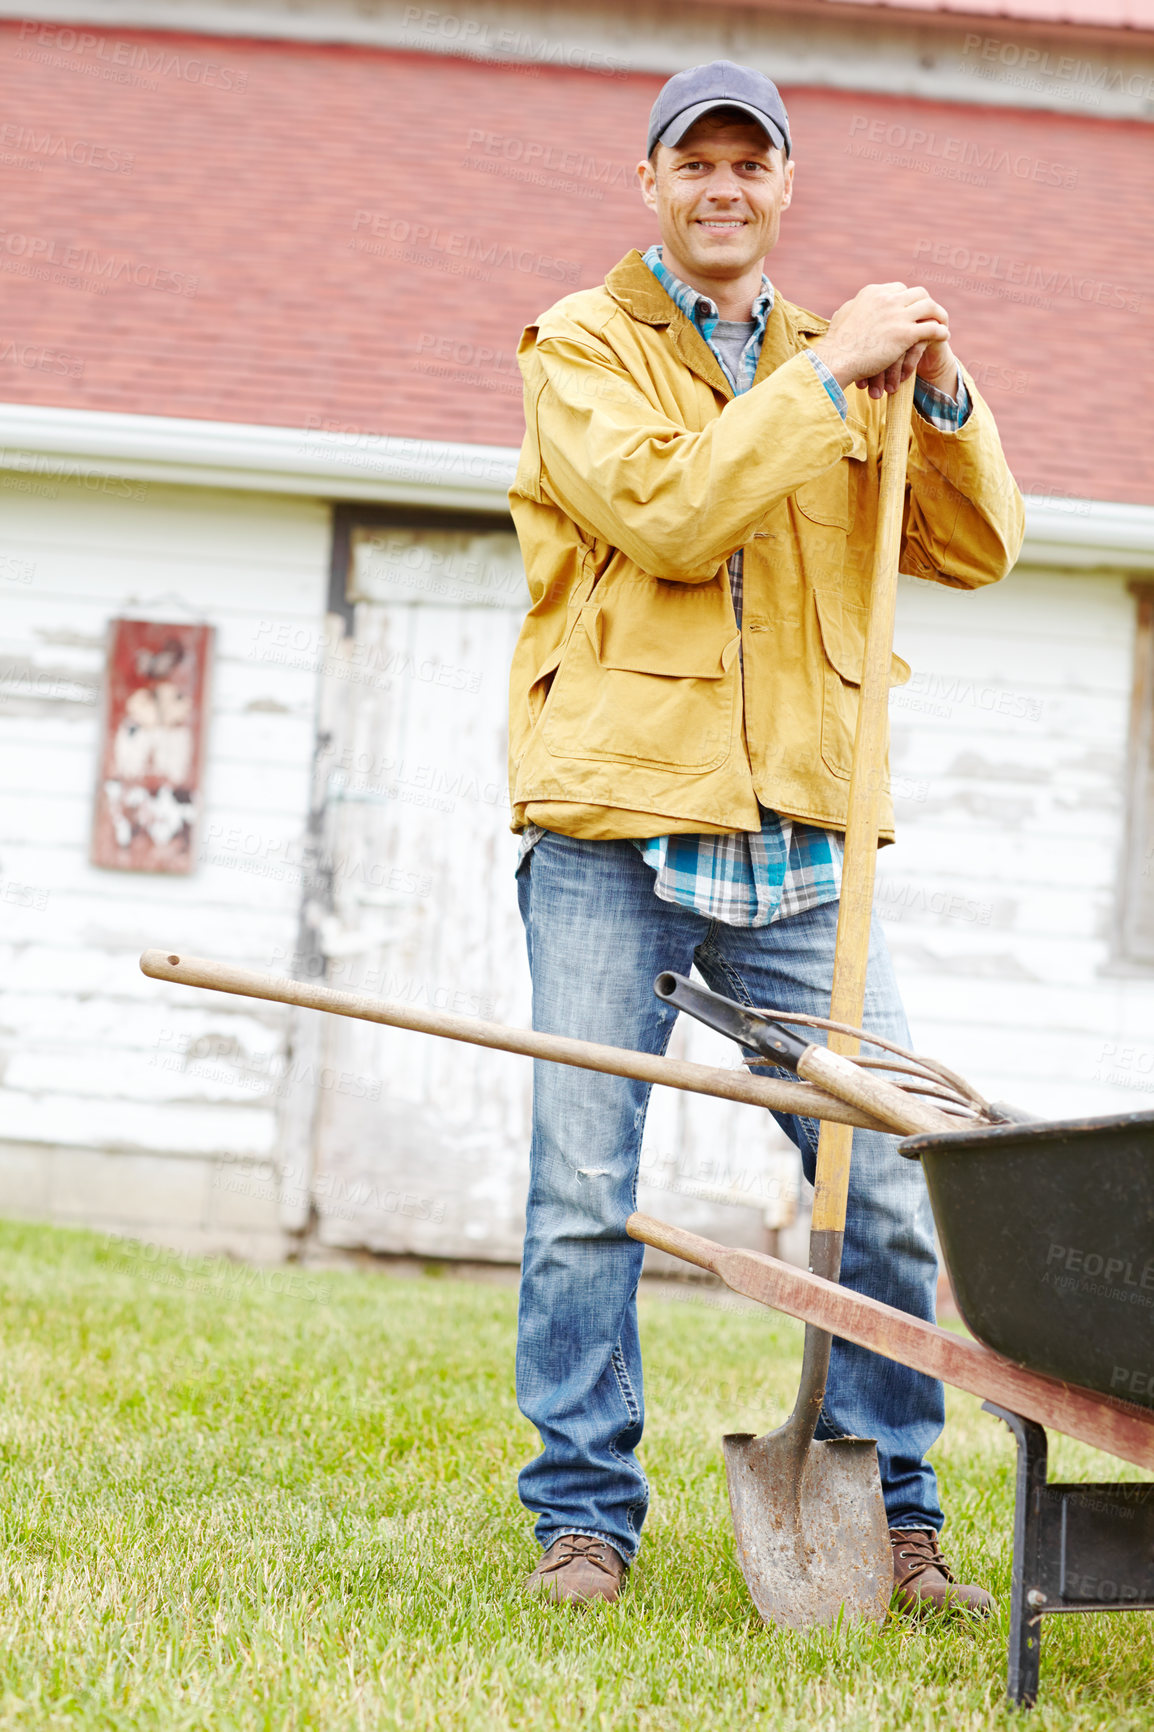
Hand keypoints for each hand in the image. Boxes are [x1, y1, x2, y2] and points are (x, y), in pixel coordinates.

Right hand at [812, 282, 954, 399]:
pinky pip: (932, 327)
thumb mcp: (843, 315)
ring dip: (939, 314)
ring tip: (943, 324)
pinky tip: (944, 336)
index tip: (911, 309)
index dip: (908, 299)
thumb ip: (854, 308)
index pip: (899, 289)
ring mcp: (897, 314)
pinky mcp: (905, 333)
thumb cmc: (836, 344)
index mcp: (873, 292)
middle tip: (931, 315)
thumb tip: (855, 306)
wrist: (836, 359)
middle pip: (918, 293)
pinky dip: (941, 331)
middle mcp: (887, 298)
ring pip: (929, 306)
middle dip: (926, 303)